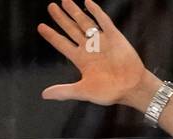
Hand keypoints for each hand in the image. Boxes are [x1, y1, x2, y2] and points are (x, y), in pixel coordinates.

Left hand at [38, 0, 153, 109]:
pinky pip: (103, 21)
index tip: (41, 27)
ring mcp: (101, 41)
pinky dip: (96, 11)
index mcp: (81, 60)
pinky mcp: (114, 36)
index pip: (62, 44)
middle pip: (71, 29)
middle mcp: (89, 48)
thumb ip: (63, 91)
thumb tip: (44, 95)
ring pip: (85, 22)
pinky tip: (87, 2)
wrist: (131, 88)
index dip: (52, 36)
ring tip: (64, 1)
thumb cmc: (108, 92)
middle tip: (51, 7)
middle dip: (61, 18)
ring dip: (75, 12)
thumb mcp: (82, 91)